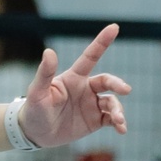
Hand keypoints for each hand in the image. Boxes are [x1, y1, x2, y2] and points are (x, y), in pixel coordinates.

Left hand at [18, 24, 129, 146]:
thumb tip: (49, 51)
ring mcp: (91, 104)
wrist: (34, 133)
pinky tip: (122, 129)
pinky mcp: (95, 120)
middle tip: (126, 90)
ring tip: (119, 120)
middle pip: (107, 81)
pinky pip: (112, 119)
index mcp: (73, 78)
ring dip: (118, 110)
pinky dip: (119, 123)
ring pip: (112, 102)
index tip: (114, 27)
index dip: (102, 42)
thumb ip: (45, 73)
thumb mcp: (37, 91)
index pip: (90, 57)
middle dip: (117, 84)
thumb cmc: (33, 109)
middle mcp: (85, 88)